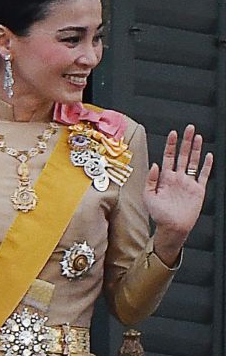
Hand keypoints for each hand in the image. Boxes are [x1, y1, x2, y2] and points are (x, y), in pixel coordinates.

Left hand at [144, 124, 212, 263]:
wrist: (172, 227)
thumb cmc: (158, 214)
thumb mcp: (148, 196)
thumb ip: (151, 180)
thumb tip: (155, 164)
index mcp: (165, 178)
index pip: (169, 156)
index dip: (171, 145)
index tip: (173, 133)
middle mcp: (178, 177)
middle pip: (183, 155)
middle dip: (186, 141)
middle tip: (189, 128)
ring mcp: (189, 183)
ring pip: (194, 162)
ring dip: (196, 149)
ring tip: (198, 137)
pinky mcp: (198, 190)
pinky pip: (204, 175)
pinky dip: (206, 165)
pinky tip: (208, 155)